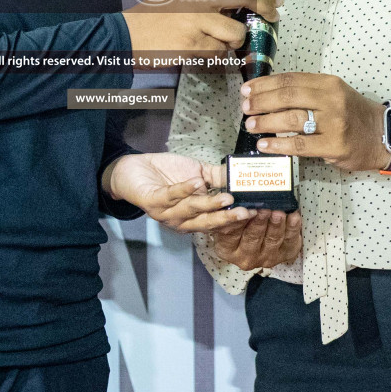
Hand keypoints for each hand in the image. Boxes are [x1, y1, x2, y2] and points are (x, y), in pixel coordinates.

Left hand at [102, 152, 252, 232]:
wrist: (134, 169)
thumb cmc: (166, 173)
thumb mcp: (198, 174)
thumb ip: (217, 178)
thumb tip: (242, 176)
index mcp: (194, 218)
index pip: (219, 221)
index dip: (237, 217)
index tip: (256, 211)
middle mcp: (181, 222)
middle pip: (208, 222)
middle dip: (228, 218)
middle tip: (247, 212)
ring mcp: (166, 214)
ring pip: (191, 211)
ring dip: (209, 204)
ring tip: (227, 197)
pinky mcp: (152, 202)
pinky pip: (170, 197)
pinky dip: (184, 190)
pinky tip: (196, 182)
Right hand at [121, 0, 277, 70]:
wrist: (125, 35)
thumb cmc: (155, 16)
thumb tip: (246, 4)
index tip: (275, 3)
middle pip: (243, 1)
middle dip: (258, 13)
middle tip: (267, 19)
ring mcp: (196, 20)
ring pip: (233, 34)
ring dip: (228, 42)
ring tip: (210, 42)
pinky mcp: (192, 43)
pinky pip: (218, 53)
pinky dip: (214, 56)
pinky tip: (198, 51)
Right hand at [212, 209, 302, 270]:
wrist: (260, 232)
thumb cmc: (240, 220)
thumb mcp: (227, 215)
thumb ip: (226, 207)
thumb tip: (230, 197)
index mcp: (227, 248)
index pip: (228, 233)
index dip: (236, 221)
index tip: (243, 211)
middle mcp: (244, 257)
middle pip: (252, 238)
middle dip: (259, 223)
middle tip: (263, 210)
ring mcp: (265, 258)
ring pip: (271, 240)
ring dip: (276, 225)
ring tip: (278, 212)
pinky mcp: (283, 254)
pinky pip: (289, 241)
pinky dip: (292, 228)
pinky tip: (293, 217)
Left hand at [241, 72, 385, 172]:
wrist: (383, 135)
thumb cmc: (353, 114)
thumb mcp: (334, 93)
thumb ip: (306, 91)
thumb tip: (267, 94)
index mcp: (329, 83)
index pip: (290, 80)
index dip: (265, 84)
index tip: (247, 90)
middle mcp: (332, 100)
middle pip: (288, 97)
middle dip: (261, 101)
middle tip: (245, 108)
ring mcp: (334, 123)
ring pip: (292, 119)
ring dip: (266, 122)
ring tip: (251, 125)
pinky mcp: (334, 145)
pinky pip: (300, 144)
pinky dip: (278, 144)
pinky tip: (264, 145)